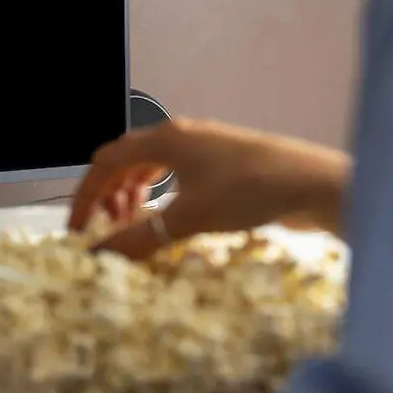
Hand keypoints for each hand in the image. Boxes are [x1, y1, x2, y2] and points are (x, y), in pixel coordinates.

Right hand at [71, 117, 351, 257]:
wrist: (314, 184)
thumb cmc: (250, 192)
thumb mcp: (189, 219)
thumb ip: (140, 238)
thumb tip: (99, 257)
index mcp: (165, 138)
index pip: (106, 161)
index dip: (85, 194)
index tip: (78, 229)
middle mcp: (182, 135)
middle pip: (128, 160)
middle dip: (109, 195)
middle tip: (105, 230)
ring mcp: (207, 147)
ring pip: (154, 166)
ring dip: (136, 195)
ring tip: (134, 225)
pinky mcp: (227, 163)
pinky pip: (179, 175)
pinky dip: (163, 195)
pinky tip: (172, 219)